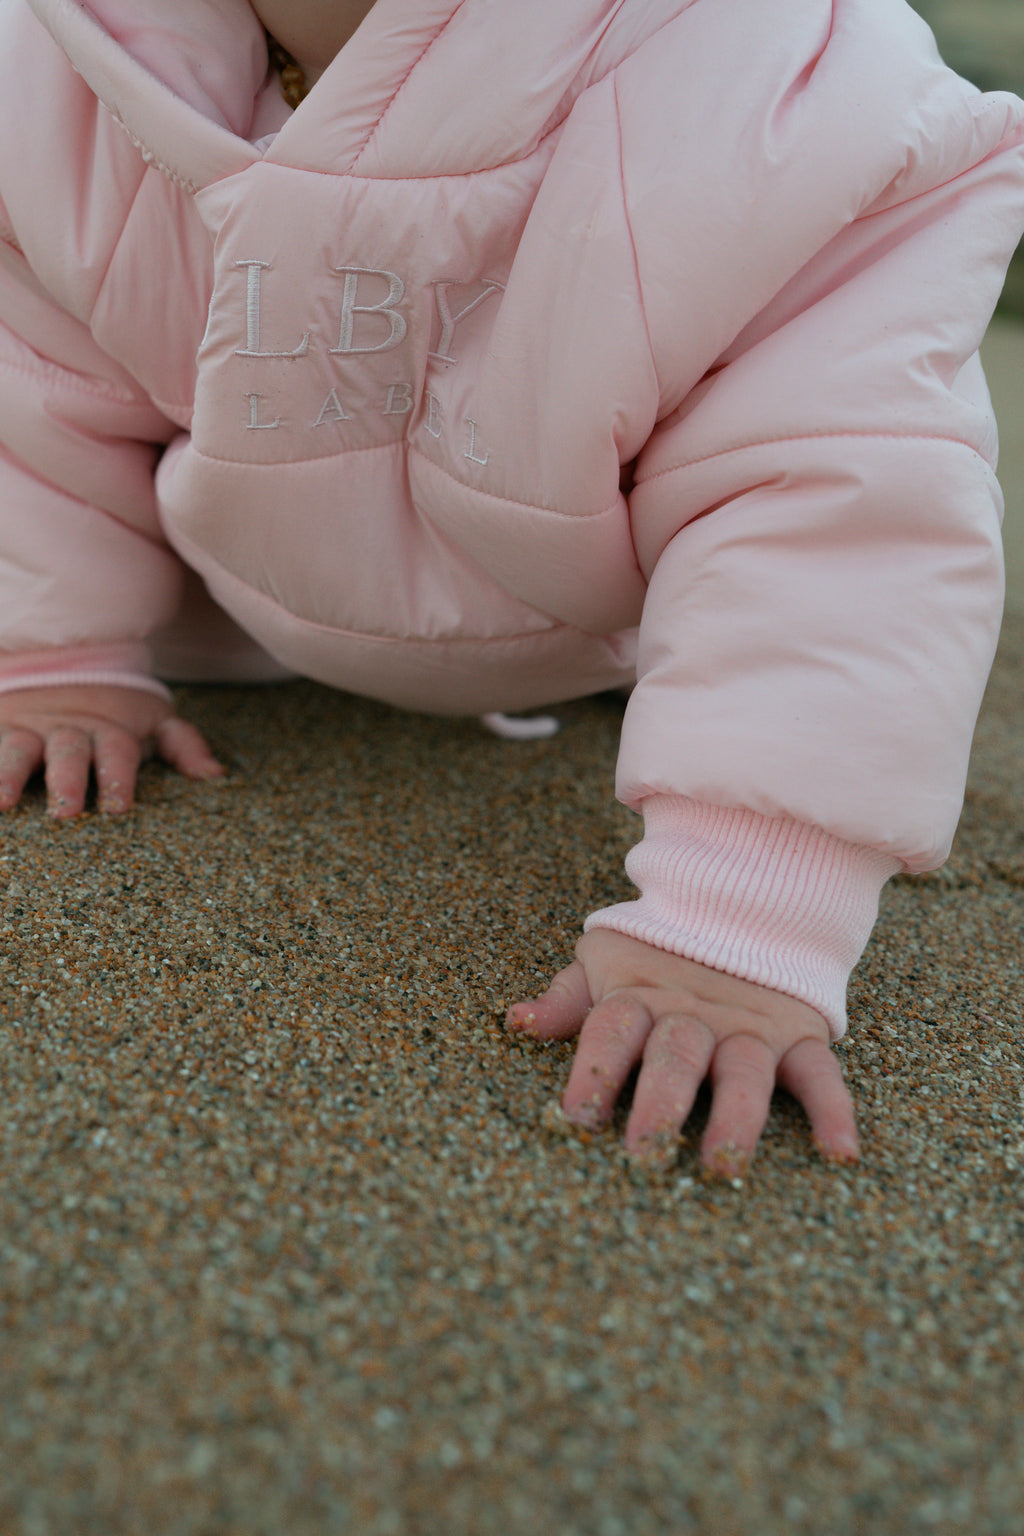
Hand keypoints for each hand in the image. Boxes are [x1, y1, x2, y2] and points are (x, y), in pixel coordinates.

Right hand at [0, 684, 222, 817]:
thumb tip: (214, 775)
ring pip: (17, 750)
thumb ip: (183, 744)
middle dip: (67, 782)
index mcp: (108, 731)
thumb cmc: (116, 708)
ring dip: (8, 775)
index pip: (117, 753)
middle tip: (67, 813)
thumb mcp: (153, 719)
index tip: (117, 807)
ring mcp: (28, 730)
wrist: (61, 656)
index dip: (118, 778)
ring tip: (2, 802)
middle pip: (68, 754)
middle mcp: (67, 731)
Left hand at [506, 928, 858, 1176]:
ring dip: (735, 1117)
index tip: (578, 1117)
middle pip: (676, 1056)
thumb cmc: (659, 949)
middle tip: (644, 1153)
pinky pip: (820, 1073)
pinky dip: (833, 1109)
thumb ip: (568, 999)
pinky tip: (841, 1152)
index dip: (595, 1069)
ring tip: (723, 1165)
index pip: (613, 1030)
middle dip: (660, 1104)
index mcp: (641, 995)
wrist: (744, 898)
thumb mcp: (606, 961)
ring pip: (744, 1070)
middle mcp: (694, 1013)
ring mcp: (749, 1026)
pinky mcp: (797, 1036)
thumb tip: (516, 1022)